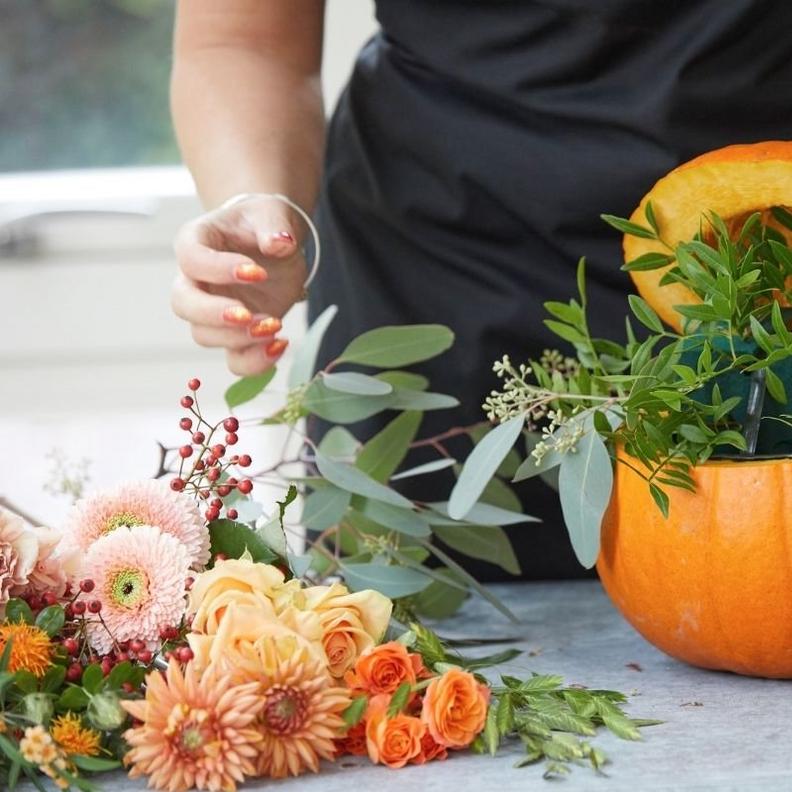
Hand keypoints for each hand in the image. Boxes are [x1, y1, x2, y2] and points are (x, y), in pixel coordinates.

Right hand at [171, 194, 307, 375]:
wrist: (271, 244)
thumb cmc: (263, 224)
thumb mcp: (271, 215)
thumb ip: (274, 225)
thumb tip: (280, 242)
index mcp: (196, 243)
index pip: (191, 258)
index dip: (218, 269)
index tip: (257, 272)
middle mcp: (195, 280)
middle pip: (184, 304)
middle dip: (214, 314)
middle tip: (248, 315)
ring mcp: (211, 311)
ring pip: (204, 335)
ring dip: (239, 338)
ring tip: (275, 325)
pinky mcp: (234, 334)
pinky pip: (233, 359)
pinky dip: (255, 362)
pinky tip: (280, 345)